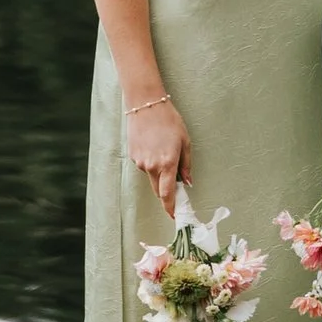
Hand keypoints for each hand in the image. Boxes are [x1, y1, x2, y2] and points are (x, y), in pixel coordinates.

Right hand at [127, 95, 189, 216]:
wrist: (146, 105)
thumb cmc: (169, 121)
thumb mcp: (185, 142)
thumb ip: (186, 165)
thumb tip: (188, 182)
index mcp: (167, 163)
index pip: (168, 194)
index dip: (171, 207)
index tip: (175, 216)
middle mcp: (151, 166)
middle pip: (158, 190)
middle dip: (167, 192)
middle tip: (176, 187)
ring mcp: (140, 162)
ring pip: (151, 177)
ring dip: (159, 174)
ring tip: (165, 152)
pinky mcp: (133, 156)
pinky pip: (144, 166)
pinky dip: (151, 163)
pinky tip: (154, 146)